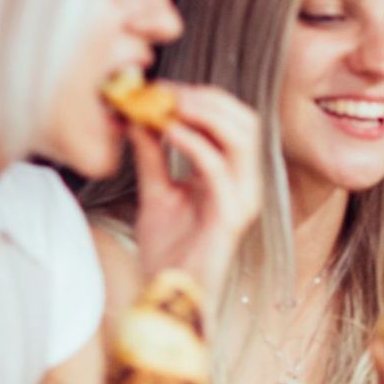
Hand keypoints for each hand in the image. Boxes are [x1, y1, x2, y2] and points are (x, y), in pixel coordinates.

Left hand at [129, 85, 260, 302]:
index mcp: (231, 176)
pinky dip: (196, 143)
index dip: (202, 98)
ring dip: (207, 114)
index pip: (232, 122)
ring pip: (243, 138)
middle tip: (168, 91)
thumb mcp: (155, 193)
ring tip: (171, 105)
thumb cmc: (167, 252)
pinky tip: (171, 132)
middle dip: (208, 99)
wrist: (166, 294)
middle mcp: (245, 184)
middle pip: (245, 122)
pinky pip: (220, 168)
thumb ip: (152, 157)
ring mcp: (243, 199)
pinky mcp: (231, 216)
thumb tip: (138, 119)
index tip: (162, 88)